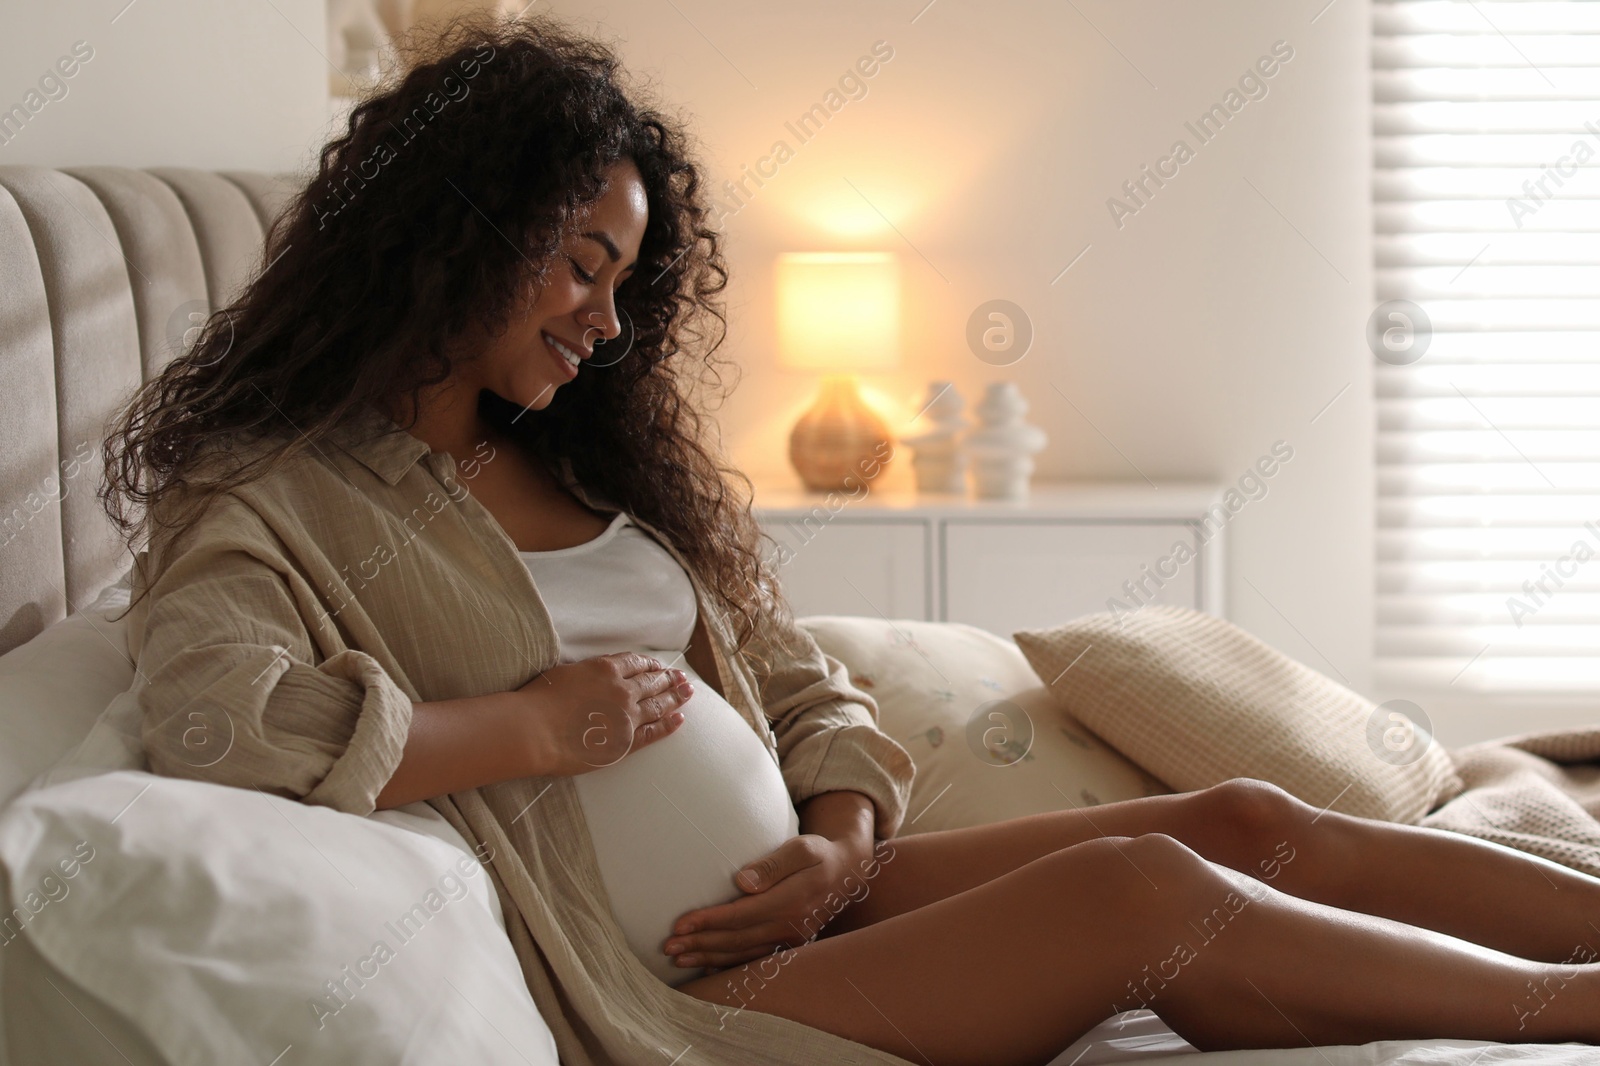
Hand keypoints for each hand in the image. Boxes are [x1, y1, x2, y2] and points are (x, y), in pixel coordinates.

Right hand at [516, 651, 691, 776]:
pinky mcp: (625, 742)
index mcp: (605, 669)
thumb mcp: (565, 673)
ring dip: (675, 697)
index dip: (650, 664)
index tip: (660, 665)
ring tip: (688, 693)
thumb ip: (587, 672)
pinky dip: (668, 725)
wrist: (534, 730)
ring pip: (658, 704)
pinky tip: (680, 719)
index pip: (635, 663)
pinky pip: (654, 731)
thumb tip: (597, 674)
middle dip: (669, 679)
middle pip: (652, 682)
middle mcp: (622, 690)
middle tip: (682, 678)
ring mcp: (627, 716)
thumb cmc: (539, 700)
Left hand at [663, 832, 874, 970]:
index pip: (740, 916)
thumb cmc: (819, 853)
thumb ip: (772, 864)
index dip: (708, 922)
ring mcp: (791, 939)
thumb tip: (741, 882)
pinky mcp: (790, 944)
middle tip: (668, 947)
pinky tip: (707, 965)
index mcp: (791, 901)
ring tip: (679, 959)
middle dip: (700, 943)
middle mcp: (791, 926)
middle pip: (736, 940)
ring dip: (708, 957)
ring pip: (742, 954)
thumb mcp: (801, 848)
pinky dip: (728, 964)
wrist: (848, 872)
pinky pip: (754, 959)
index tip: (679, 924)